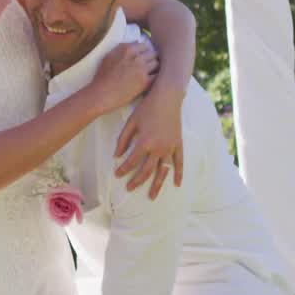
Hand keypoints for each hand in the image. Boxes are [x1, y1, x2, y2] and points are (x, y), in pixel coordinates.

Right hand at [90, 42, 157, 112]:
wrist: (102, 93)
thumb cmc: (102, 76)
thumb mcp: (109, 56)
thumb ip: (122, 47)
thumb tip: (137, 42)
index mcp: (126, 49)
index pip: (144, 45)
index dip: (143, 52)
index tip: (142, 58)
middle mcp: (136, 57)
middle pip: (152, 53)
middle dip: (151, 58)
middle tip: (147, 66)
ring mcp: (141, 69)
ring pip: (156, 63)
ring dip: (154, 67)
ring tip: (149, 73)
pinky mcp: (145, 82)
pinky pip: (157, 75)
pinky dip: (155, 77)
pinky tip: (151, 80)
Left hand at [114, 78, 184, 199]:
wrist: (168, 97)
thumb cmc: (147, 107)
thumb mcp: (131, 122)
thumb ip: (123, 139)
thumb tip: (116, 155)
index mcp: (145, 142)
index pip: (131, 162)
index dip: (123, 170)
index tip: (117, 175)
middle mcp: (158, 148)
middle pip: (146, 171)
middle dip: (137, 181)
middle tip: (129, 189)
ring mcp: (170, 147)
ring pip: (163, 171)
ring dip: (157, 185)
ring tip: (151, 196)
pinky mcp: (178, 144)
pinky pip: (179, 163)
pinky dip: (178, 174)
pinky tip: (176, 184)